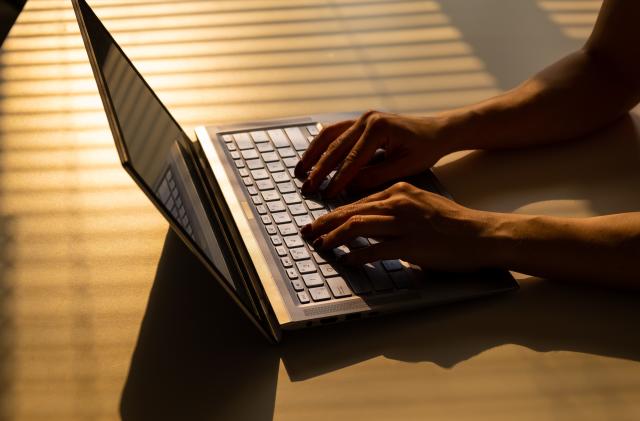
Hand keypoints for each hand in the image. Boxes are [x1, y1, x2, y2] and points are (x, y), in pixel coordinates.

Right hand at [295, 110, 451, 197]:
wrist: (437, 131)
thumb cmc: (425, 149)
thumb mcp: (403, 167)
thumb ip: (375, 177)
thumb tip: (348, 188)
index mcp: (378, 128)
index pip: (352, 159)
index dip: (338, 179)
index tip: (327, 195)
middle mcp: (366, 119)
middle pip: (336, 147)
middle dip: (320, 170)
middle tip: (307, 187)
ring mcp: (362, 118)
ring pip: (329, 136)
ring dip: (313, 154)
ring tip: (299, 171)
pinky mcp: (360, 121)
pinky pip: (335, 132)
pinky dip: (321, 145)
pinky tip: (311, 158)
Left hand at [301, 182, 499, 271]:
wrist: (481, 234)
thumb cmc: (453, 223)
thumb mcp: (421, 205)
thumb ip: (395, 210)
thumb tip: (370, 222)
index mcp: (400, 190)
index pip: (358, 201)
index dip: (333, 213)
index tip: (319, 222)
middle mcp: (399, 203)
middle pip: (351, 211)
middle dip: (325, 223)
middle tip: (308, 232)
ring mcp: (404, 223)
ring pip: (358, 226)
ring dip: (334, 237)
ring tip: (320, 245)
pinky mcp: (411, 245)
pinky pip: (375, 249)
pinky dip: (357, 255)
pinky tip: (347, 260)